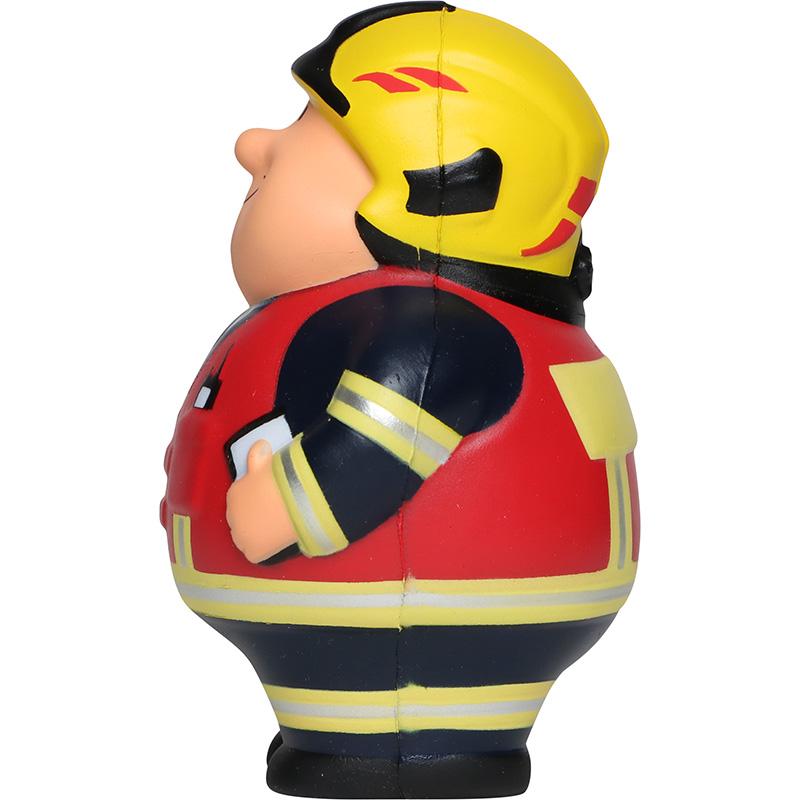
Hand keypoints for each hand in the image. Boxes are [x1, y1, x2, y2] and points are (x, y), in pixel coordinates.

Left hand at [226, 440, 297, 562]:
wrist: (290, 500)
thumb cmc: (278, 479)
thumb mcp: (266, 464)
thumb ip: (258, 456)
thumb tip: (260, 444)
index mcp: (233, 494)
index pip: (240, 502)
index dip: (254, 503)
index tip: (266, 502)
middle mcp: (231, 516)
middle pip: (241, 521)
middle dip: (253, 519)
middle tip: (272, 516)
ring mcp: (240, 536)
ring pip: (246, 538)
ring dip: (256, 535)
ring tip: (274, 530)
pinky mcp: (252, 551)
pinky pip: (255, 553)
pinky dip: (265, 550)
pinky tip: (275, 543)